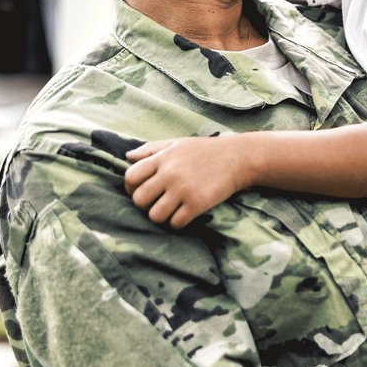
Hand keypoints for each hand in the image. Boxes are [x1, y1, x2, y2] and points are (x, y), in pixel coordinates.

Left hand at [124, 137, 249, 228]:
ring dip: (161, 216)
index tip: (141, 190)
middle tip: (156, 203)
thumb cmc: (206, 150)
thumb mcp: (178, 143)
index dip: (131, 187)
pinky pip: (175, 223)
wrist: (239, 158)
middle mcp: (170, 173)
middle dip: (144, 205)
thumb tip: (128, 156)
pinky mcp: (198, 204)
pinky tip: (185, 213)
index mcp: (163, 158)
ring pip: (155, 215)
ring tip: (171, 210)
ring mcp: (183, 190)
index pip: (130, 177)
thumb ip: (152, 149)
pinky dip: (178, 222)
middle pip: (139, 199)